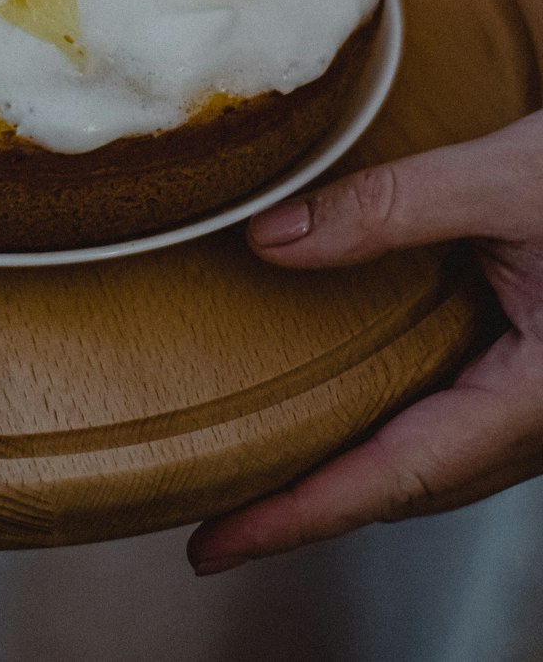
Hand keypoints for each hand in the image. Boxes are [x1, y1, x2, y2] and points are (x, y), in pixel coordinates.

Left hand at [187, 111, 542, 574]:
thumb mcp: (507, 180)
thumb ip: (390, 208)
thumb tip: (271, 240)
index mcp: (540, 396)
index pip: (397, 474)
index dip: (300, 516)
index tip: (217, 546)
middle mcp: (542, 418)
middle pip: (411, 484)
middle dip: (313, 509)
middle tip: (220, 524)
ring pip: (436, 459)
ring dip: (353, 473)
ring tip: (269, 477)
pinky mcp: (539, 372)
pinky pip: (456, 420)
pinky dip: (391, 427)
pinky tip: (349, 406)